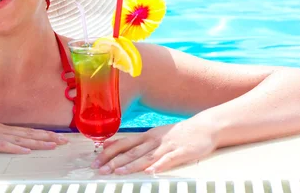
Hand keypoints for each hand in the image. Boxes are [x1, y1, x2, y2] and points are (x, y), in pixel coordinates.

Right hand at [0, 112, 68, 153]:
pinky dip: (15, 148)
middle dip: (46, 138)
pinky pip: (1, 146)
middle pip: (26, 134)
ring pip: (19, 140)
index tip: (56, 137)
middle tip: (63, 142)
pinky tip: (25, 151)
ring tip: (52, 146)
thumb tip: (1, 142)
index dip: (41, 134)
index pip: (24, 131)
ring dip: (37, 143)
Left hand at [92, 118, 217, 174]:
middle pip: (131, 152)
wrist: (204, 127)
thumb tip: (111, 145)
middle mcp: (153, 140)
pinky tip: (150, 172)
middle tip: (101, 170)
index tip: (96, 160)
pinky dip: (158, 166)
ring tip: (119, 173)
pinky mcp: (181, 152)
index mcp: (146, 136)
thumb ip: (134, 141)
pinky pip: (168, 160)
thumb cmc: (177, 133)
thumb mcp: (153, 134)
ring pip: (146, 157)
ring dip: (131, 165)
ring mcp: (167, 146)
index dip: (109, 152)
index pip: (123, 144)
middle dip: (115, 161)